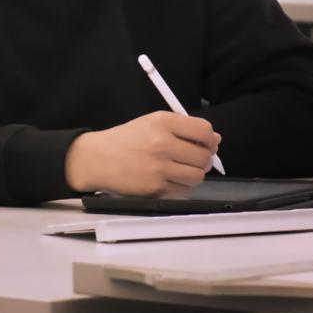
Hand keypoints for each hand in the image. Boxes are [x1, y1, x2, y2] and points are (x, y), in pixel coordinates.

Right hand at [65, 111, 221, 196]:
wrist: (98, 159)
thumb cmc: (127, 139)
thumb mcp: (152, 122)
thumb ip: (183, 127)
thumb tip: (214, 139)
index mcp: (162, 122)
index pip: (203, 130)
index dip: (210, 138)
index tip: (208, 143)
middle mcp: (161, 144)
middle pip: (204, 155)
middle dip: (205, 158)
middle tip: (196, 158)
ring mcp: (159, 168)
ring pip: (198, 175)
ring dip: (195, 173)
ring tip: (183, 169)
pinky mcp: (155, 189)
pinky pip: (184, 190)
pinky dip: (182, 186)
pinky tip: (171, 178)